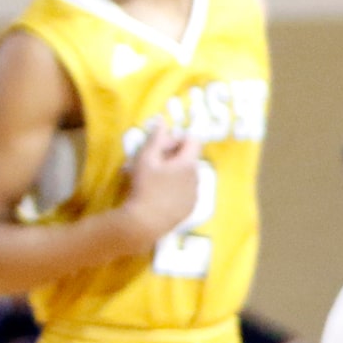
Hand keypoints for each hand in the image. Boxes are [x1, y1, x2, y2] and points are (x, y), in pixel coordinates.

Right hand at [120, 127, 202, 243]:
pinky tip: (160, 195)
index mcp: (189, 164)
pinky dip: (176, 188)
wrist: (146, 222)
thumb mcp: (146, 158)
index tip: (161, 146)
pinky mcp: (190, 209)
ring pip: (188, 176)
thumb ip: (156, 138)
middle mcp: (197, 178)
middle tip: (153, 162)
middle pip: (189, 158)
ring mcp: (195, 195)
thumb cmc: (145, 186)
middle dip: (174, 155)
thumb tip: (162, 121)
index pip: (193, 140)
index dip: (177, 139)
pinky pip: (186, 191)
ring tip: (155, 179)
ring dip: (175, 173)